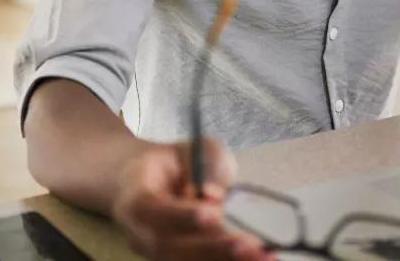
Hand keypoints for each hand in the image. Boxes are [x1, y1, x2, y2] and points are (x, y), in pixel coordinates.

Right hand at [111, 138, 273, 260]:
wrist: (149, 182)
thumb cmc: (175, 163)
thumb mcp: (194, 148)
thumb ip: (206, 164)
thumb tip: (215, 196)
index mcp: (136, 197)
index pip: (153, 210)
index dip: (181, 215)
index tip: (214, 214)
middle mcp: (140, 233)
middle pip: (170, 248)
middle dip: (212, 249)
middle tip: (249, 245)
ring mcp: (155, 253)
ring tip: (263, 257)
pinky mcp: (175, 260)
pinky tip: (257, 260)